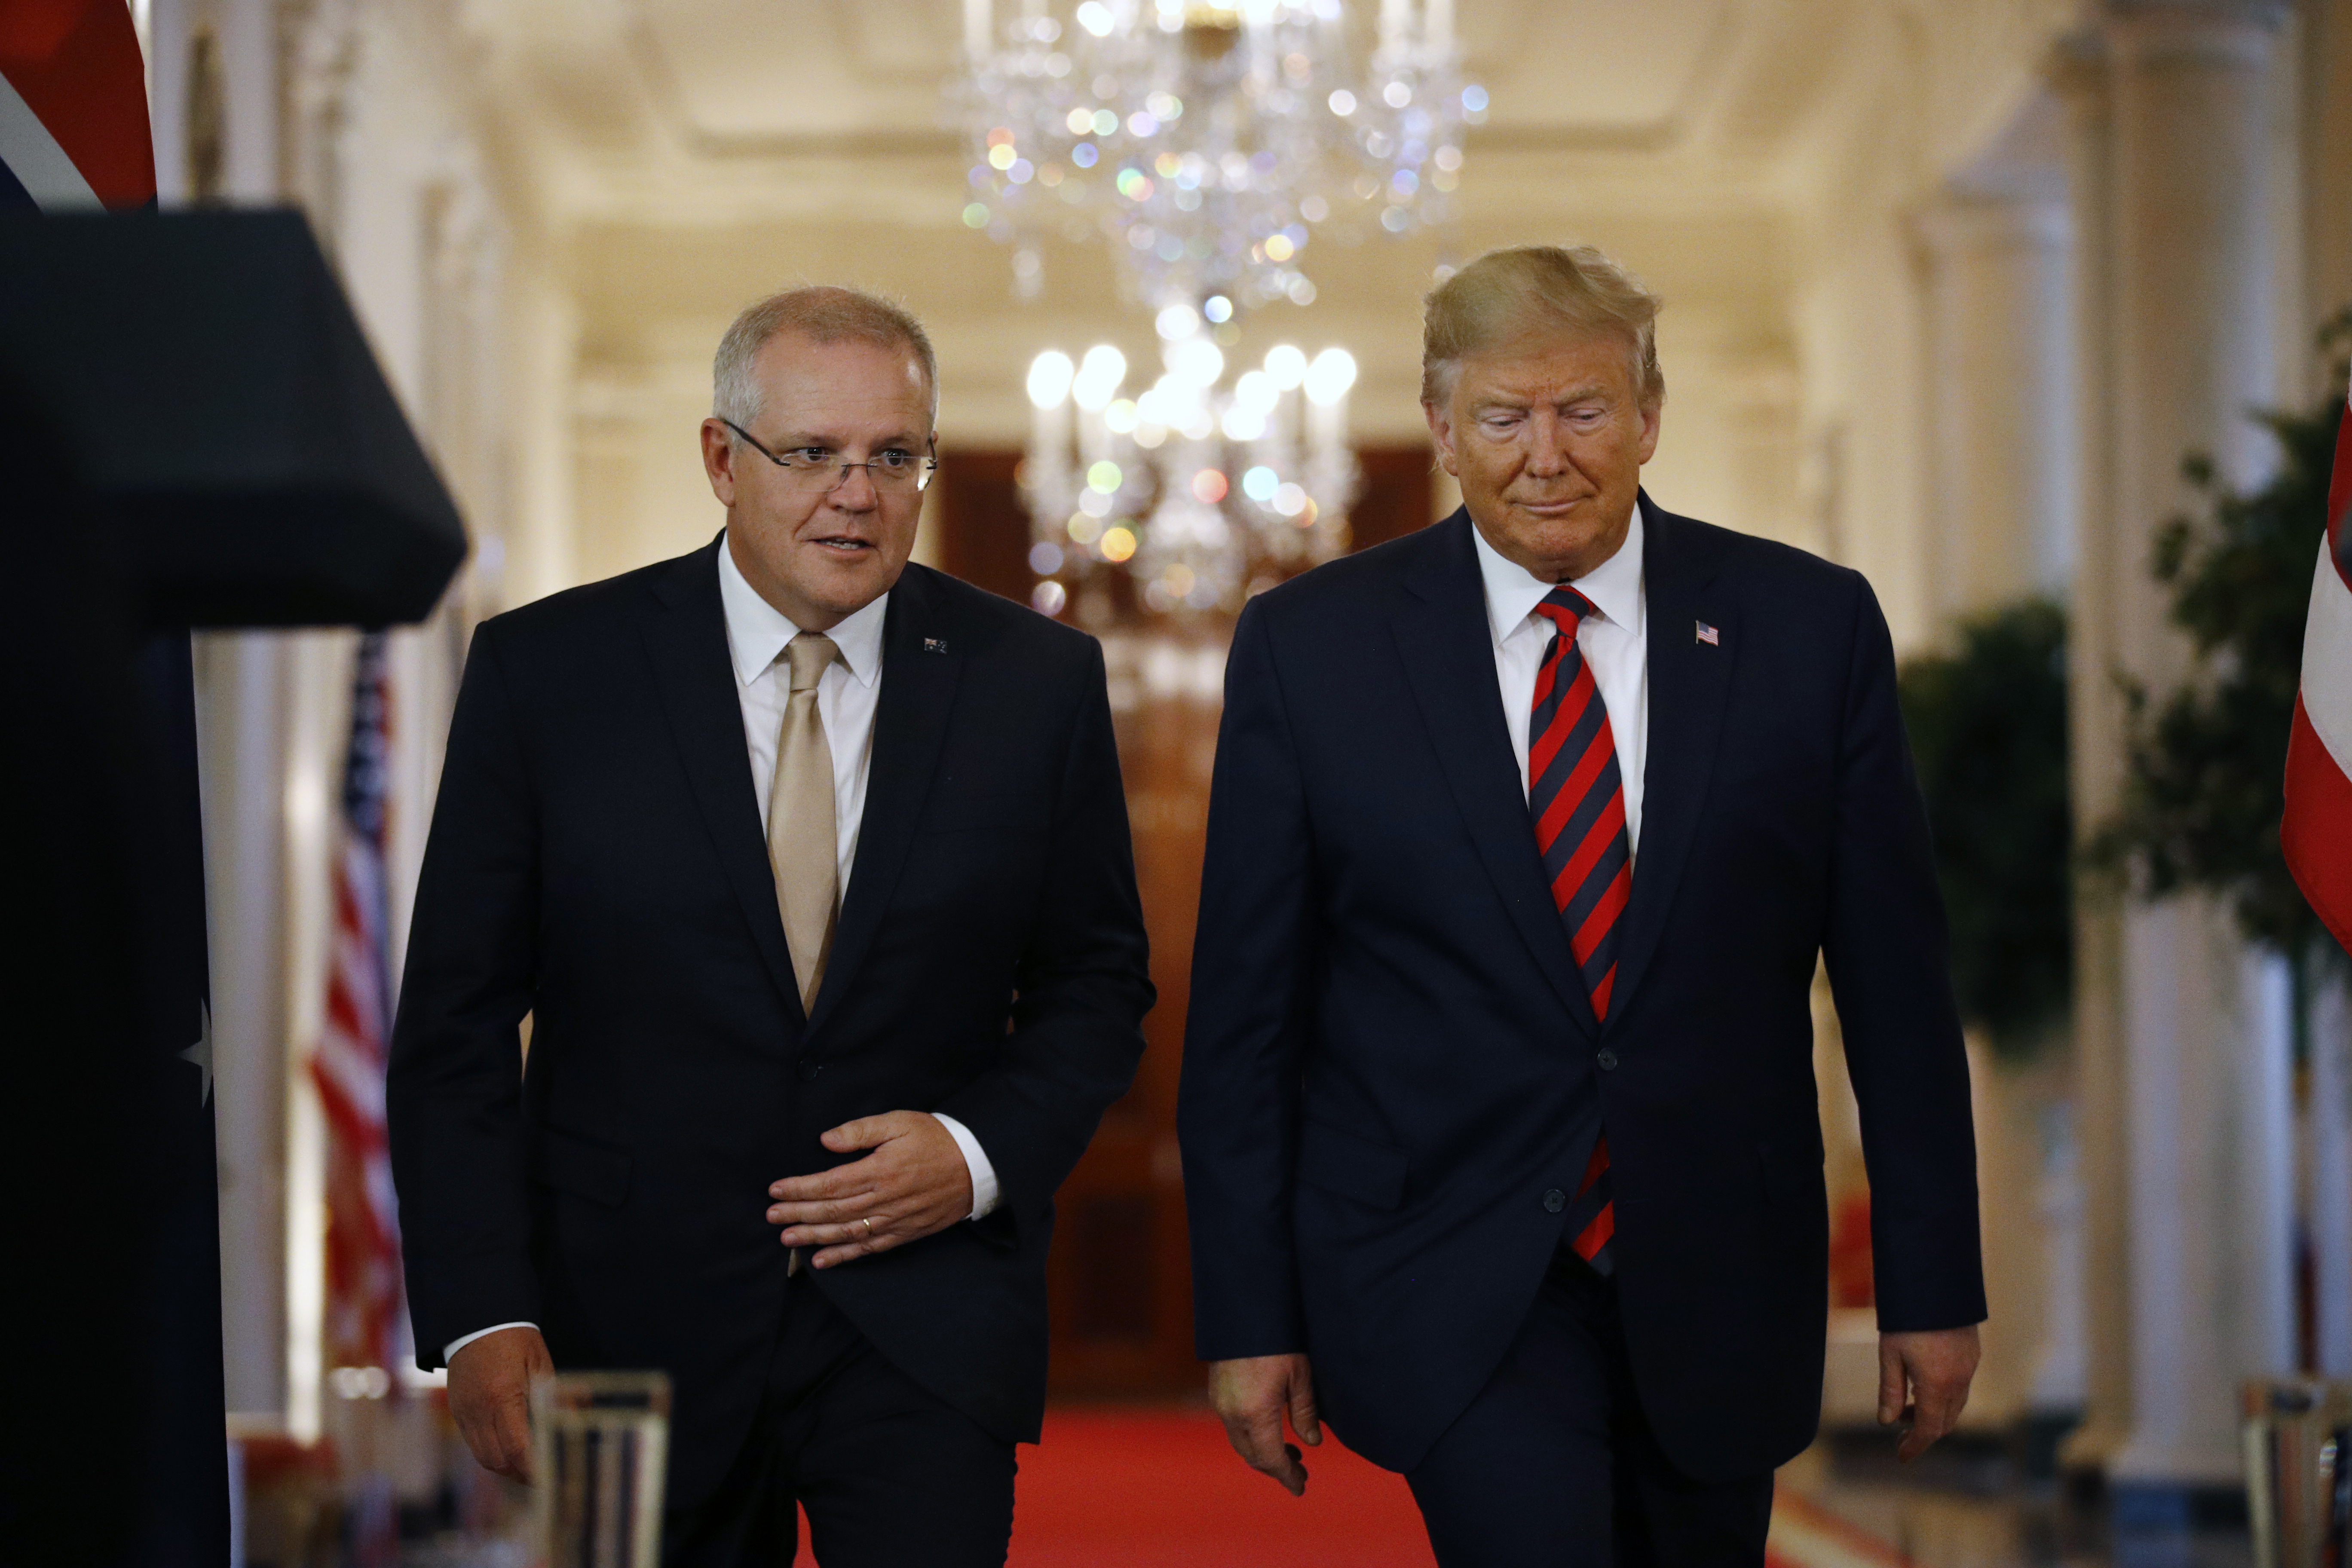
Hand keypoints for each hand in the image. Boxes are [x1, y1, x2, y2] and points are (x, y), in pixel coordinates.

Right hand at [448, 1325, 550, 1482]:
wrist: (476, 1320)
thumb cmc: (514, 1338)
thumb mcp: (541, 1363)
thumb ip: (556, 1395)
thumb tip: (576, 1420)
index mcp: (503, 1396)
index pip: (517, 1448)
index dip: (533, 1468)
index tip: (551, 1476)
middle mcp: (479, 1410)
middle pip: (497, 1461)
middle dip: (520, 1474)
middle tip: (543, 1475)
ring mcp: (464, 1412)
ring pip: (482, 1457)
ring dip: (505, 1466)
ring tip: (527, 1466)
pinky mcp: (456, 1410)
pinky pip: (473, 1443)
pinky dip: (491, 1452)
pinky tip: (508, 1447)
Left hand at [766, 1111, 973, 1268]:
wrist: (977, 1165)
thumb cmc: (936, 1139)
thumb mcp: (899, 1122)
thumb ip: (861, 1130)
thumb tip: (825, 1141)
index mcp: (880, 1170)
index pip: (829, 1183)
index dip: (799, 1188)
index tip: (775, 1189)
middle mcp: (884, 1200)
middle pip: (832, 1210)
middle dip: (797, 1214)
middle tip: (771, 1216)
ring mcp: (894, 1220)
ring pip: (846, 1233)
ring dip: (813, 1237)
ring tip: (786, 1239)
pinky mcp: (905, 1233)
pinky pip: (869, 1248)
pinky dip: (844, 1256)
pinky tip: (822, 1260)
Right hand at [1208, 1353, 1321, 1495]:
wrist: (1241, 1310)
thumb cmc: (1276, 1339)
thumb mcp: (1300, 1374)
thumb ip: (1305, 1412)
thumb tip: (1312, 1443)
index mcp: (1255, 1413)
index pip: (1271, 1459)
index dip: (1286, 1476)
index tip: (1300, 1486)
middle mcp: (1232, 1414)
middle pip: (1253, 1457)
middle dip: (1276, 1469)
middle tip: (1300, 1472)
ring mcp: (1220, 1404)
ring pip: (1241, 1443)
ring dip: (1263, 1454)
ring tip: (1290, 1453)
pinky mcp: (1216, 1393)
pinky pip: (1233, 1428)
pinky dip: (1251, 1438)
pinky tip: (1268, 1431)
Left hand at [1878, 1325, 1979, 1460]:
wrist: (1936, 1281)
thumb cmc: (1907, 1317)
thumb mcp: (1890, 1354)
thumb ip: (1890, 1390)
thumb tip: (1886, 1421)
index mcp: (1937, 1384)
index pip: (1929, 1429)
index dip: (1915, 1445)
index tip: (1901, 1456)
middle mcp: (1959, 1380)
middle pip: (1945, 1421)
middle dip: (1923, 1432)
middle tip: (1899, 1433)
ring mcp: (1970, 1366)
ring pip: (1955, 1405)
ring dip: (1933, 1414)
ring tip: (1904, 1408)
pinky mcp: (1972, 1353)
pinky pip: (1961, 1387)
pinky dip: (1943, 1396)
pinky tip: (1921, 1385)